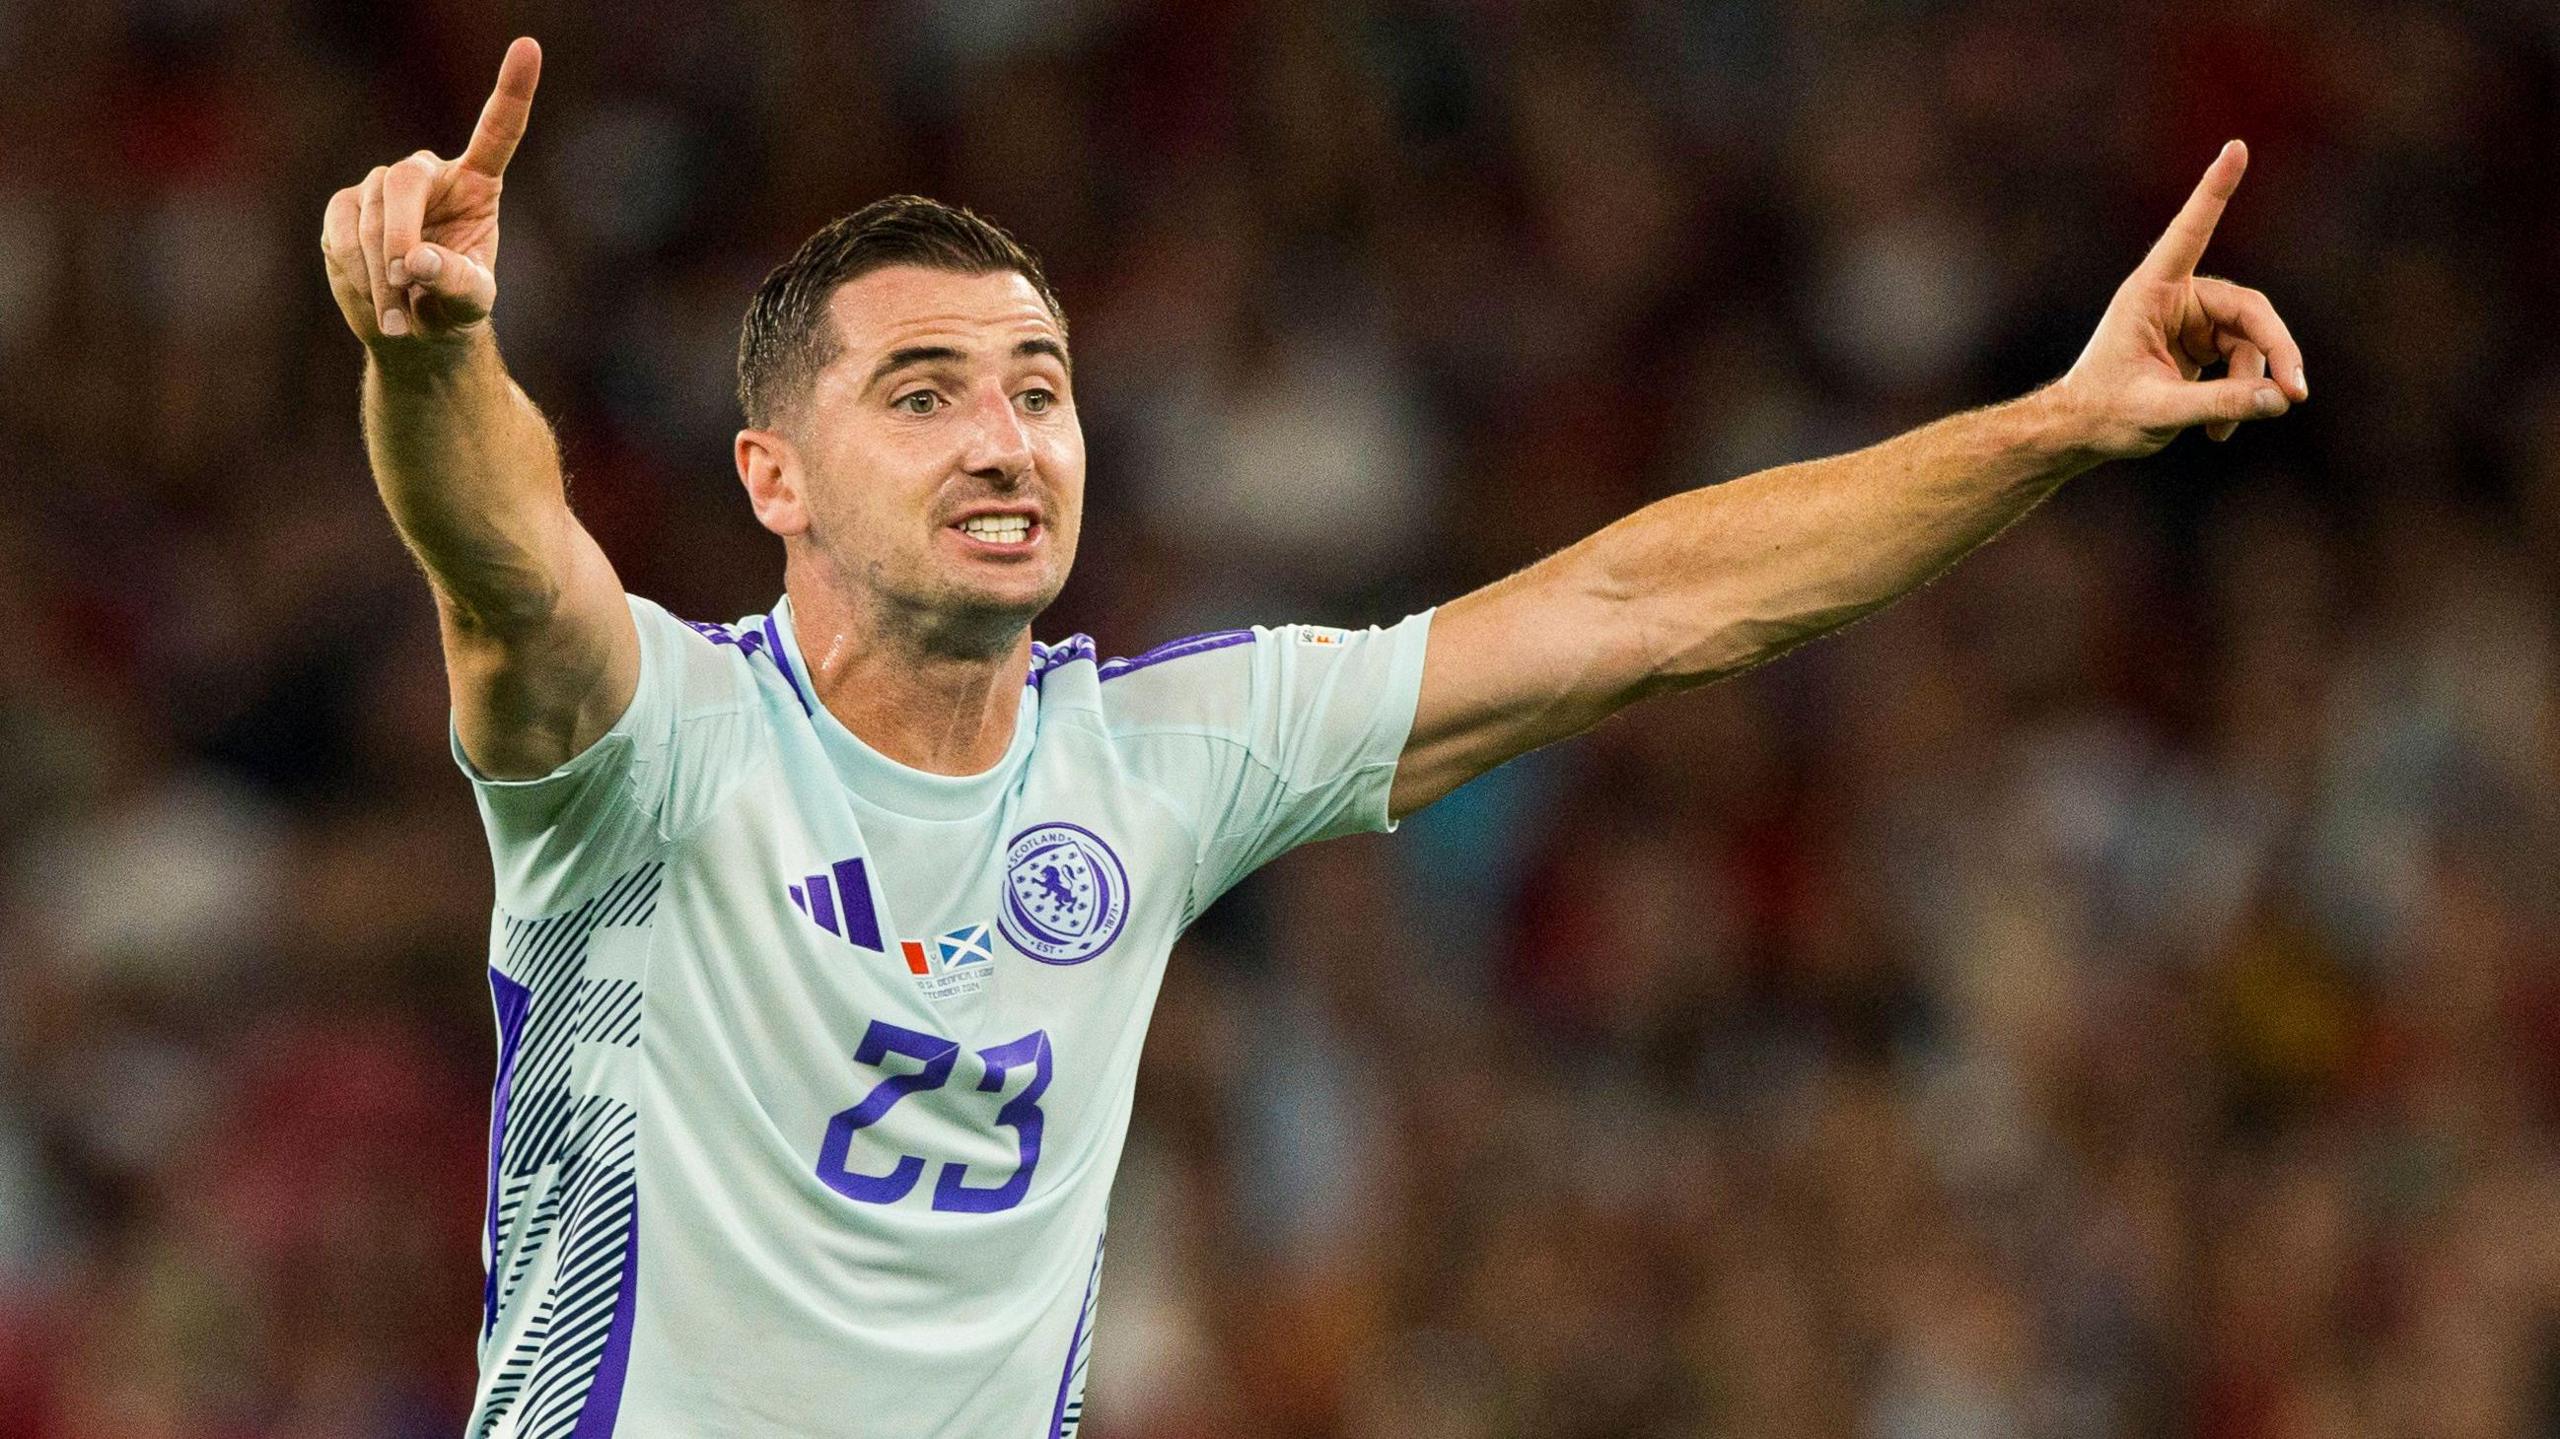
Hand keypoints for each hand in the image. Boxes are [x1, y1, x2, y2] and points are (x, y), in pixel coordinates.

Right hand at [321, 37, 540, 349]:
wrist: (415, 330)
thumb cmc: (454, 307)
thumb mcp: (471, 301)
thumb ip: (456, 280)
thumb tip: (414, 259)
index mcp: (476, 184)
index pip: (497, 131)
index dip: (512, 90)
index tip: (528, 46)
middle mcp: (428, 175)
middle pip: (405, 181)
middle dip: (399, 233)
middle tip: (406, 278)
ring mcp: (381, 187)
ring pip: (369, 213)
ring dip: (379, 272)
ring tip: (399, 317)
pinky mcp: (345, 208)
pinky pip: (342, 231)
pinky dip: (357, 272)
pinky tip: (379, 304)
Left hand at [2050, 141, 2309, 457]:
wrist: (2080, 433)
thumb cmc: (2103, 414)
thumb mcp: (2160, 412)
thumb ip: (2219, 404)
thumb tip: (2280, 399)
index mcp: (2150, 291)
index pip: (2190, 232)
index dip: (2214, 190)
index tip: (2236, 147)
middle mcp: (2174, 296)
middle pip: (2249, 311)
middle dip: (2275, 352)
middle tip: (2296, 394)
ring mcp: (2190, 319)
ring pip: (2250, 341)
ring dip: (2251, 384)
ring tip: (2227, 429)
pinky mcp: (2201, 343)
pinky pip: (2241, 363)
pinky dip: (2238, 397)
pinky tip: (2218, 433)